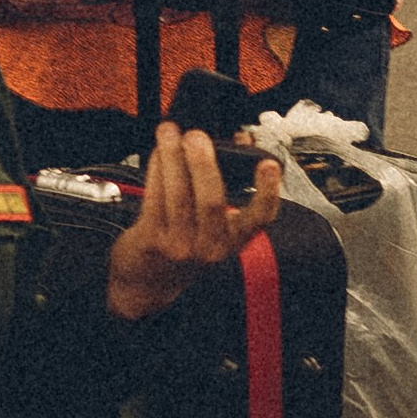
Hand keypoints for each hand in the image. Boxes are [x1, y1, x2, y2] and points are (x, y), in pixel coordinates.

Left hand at [104, 124, 281, 320]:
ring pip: (179, 196)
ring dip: (174, 158)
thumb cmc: (184, 246)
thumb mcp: (213, 227)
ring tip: (170, 134)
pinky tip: (157, 154)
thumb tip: (236, 140)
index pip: (259, 219)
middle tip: (197, 136)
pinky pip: (155, 198)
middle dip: (204, 164)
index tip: (268, 165)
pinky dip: (157, 170)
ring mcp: (181, 246)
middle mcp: (210, 247)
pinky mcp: (153, 241)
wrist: (148, 283)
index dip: (268, 191)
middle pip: (212, 201)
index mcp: (233, 241)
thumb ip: (225, 185)